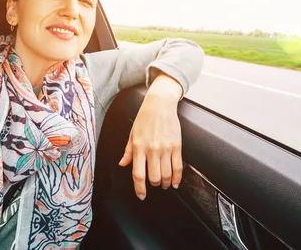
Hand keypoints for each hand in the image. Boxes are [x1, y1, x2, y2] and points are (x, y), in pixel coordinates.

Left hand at [118, 73, 183, 199]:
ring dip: (165, 183)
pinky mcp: (176, 146)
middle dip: (154, 185)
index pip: (138, 174)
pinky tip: (174, 182)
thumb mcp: (132, 134)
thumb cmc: (144, 118)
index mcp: (138, 147)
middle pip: (154, 177)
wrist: (160, 104)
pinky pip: (178, 166)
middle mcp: (152, 149)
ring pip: (166, 174)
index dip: (140, 188)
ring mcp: (165, 148)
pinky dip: (177, 178)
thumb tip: (122, 164)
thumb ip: (128, 151)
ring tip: (164, 184)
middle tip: (154, 185)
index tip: (141, 195)